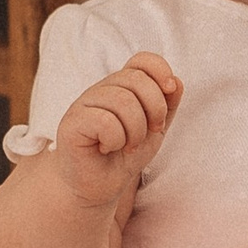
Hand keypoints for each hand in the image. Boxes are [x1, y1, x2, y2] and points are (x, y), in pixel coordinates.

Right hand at [52, 54, 179, 206]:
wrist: (99, 188)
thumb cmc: (124, 156)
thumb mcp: (154, 130)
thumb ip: (168, 105)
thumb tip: (176, 82)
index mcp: (122, 85)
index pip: (142, 60)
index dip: (161, 71)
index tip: (170, 92)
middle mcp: (102, 89)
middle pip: (137, 79)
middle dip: (154, 110)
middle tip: (147, 134)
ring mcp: (84, 104)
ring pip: (123, 100)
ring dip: (135, 131)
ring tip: (127, 145)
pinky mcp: (71, 123)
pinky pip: (105, 120)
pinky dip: (115, 139)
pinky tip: (107, 148)